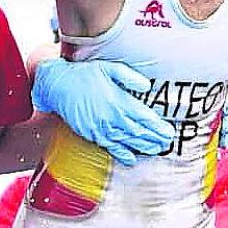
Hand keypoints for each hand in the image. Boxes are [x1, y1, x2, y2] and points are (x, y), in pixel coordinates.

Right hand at [32, 58, 173, 166]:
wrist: (58, 85)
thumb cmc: (84, 74)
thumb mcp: (109, 68)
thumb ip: (129, 77)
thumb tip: (146, 87)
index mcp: (119, 101)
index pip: (144, 118)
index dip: (158, 127)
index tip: (169, 133)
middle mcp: (112, 117)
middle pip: (139, 132)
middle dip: (155, 139)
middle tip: (167, 144)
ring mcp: (102, 128)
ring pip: (127, 141)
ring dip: (143, 147)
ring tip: (156, 150)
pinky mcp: (92, 134)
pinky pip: (110, 147)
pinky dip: (122, 154)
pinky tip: (132, 159)